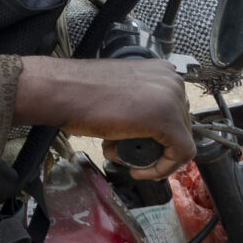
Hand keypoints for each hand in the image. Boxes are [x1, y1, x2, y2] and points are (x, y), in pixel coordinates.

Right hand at [11, 56, 193, 178]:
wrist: (61, 92)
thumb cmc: (81, 92)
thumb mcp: (121, 93)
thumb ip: (141, 103)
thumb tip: (149, 126)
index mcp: (162, 71)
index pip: (175, 111)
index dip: (159, 136)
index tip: (140, 146)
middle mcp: (172, 81)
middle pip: (179, 127)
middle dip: (154, 147)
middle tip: (125, 153)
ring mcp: (171, 98)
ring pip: (180, 142)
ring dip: (152, 157)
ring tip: (121, 156)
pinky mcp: (167, 120)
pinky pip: (181, 154)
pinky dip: (162, 169)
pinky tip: (139, 170)